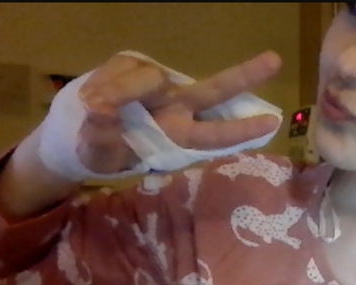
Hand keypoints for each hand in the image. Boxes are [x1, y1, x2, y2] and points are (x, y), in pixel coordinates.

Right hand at [74, 51, 281, 174]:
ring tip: (98, 109)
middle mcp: (178, 105)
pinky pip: (121, 69)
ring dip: (120, 94)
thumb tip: (105, 110)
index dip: (240, 129)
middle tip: (275, 61)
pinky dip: (103, 83)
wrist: (80, 128)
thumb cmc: (103, 149)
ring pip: (151, 79)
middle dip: (244, 75)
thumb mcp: (103, 152)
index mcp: (180, 134)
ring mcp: (158, 84)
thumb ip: (107, 135)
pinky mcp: (134, 62)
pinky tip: (95, 95)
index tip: (272, 122)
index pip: (215, 133)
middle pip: (215, 90)